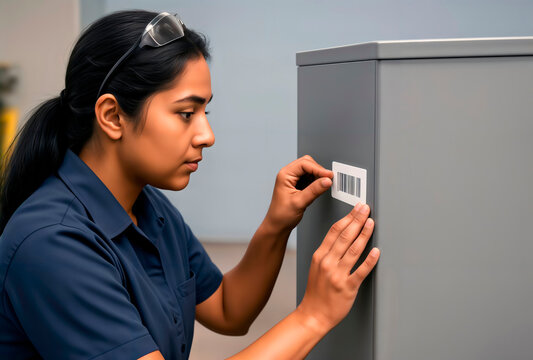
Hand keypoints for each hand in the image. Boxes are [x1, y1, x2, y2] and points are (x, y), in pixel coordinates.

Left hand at [265, 155, 332, 231]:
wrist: (277, 225)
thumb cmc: (281, 215)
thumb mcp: (299, 202)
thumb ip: (314, 190)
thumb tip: (327, 181)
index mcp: (285, 175)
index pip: (304, 164)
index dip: (318, 168)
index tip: (329, 176)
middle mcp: (288, 175)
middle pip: (307, 163)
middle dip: (319, 170)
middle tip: (328, 179)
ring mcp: (293, 180)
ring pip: (310, 170)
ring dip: (318, 176)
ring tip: (324, 185)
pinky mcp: (298, 185)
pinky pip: (310, 178)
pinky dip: (317, 181)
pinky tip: (320, 188)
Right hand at [297, 203, 379, 332]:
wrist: (313, 314)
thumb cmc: (316, 291)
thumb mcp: (316, 266)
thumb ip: (328, 251)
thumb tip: (342, 235)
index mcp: (320, 256)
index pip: (334, 231)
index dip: (347, 217)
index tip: (356, 208)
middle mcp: (328, 263)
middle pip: (344, 236)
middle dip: (357, 220)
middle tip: (366, 209)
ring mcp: (337, 275)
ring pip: (353, 250)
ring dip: (364, 234)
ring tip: (371, 223)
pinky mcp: (347, 287)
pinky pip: (360, 271)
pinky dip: (369, 260)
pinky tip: (376, 251)